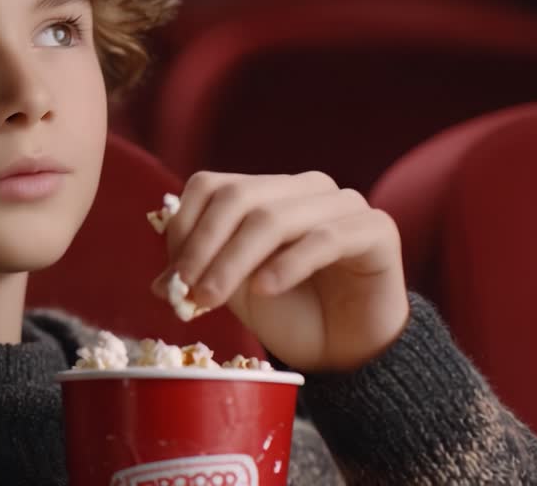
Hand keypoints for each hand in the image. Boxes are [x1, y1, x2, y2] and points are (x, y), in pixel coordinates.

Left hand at [152, 171, 409, 372]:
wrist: (349, 350)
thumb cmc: (292, 314)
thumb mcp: (235, 291)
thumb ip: (202, 274)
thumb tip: (160, 283)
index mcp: (267, 191)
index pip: (211, 186)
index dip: (184, 228)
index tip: (169, 279)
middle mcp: (304, 187)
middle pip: (238, 197)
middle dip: (204, 247)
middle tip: (186, 293)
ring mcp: (343, 203)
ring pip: (274, 217)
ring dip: (234, 261)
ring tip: (212, 300)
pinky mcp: (375, 229)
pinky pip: (325, 238)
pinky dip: (287, 264)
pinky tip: (265, 290)